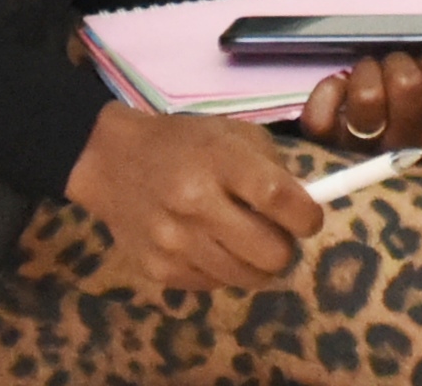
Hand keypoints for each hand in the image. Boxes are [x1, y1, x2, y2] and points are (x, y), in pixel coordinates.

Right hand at [64, 105, 321, 292]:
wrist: (112, 161)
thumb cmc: (186, 143)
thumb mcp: (235, 135)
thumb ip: (274, 169)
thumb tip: (306, 208)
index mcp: (221, 162)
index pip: (280, 199)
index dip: (307, 217)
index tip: (309, 219)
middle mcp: (196, 205)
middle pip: (270, 254)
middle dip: (285, 247)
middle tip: (277, 234)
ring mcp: (174, 243)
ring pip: (246, 278)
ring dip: (257, 264)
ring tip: (247, 242)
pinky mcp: (158, 270)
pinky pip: (214, 286)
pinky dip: (223, 271)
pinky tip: (212, 246)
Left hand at [300, 51, 421, 155]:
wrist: (351, 129)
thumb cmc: (412, 113)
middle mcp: (405, 150)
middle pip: (409, 85)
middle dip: (403, 63)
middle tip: (398, 66)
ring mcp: (361, 149)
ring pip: (368, 96)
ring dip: (368, 71)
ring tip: (369, 74)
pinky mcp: (323, 145)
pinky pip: (324, 111)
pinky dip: (328, 90)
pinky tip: (337, 88)